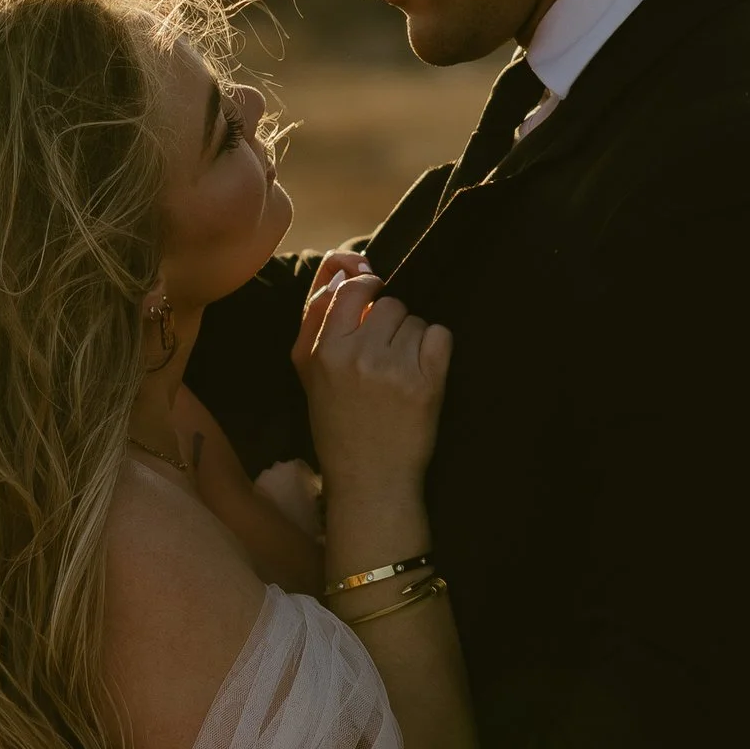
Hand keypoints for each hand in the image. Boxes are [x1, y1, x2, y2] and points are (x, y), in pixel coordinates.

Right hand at [295, 257, 452, 491]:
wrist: (369, 480)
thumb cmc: (338, 423)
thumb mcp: (309, 372)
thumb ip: (318, 316)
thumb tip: (344, 268)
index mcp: (324, 351)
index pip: (350, 287)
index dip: (367, 285)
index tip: (374, 297)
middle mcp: (356, 356)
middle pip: (389, 303)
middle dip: (391, 321)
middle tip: (385, 354)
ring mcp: (393, 369)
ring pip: (415, 319)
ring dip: (413, 338)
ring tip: (400, 371)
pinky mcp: (426, 383)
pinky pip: (440, 335)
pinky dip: (437, 349)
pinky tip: (423, 372)